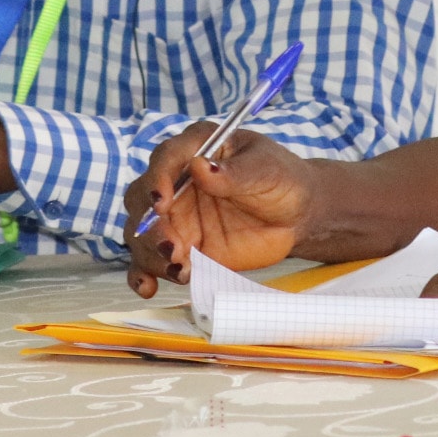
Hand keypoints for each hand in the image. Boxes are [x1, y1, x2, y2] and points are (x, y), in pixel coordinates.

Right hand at [123, 125, 316, 297]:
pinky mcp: (179, 246)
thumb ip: (234, 172)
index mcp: (197, 148)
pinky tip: (149, 288)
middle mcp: (176, 180)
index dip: (158, 179)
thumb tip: (200, 166)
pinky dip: (144, 274)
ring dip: (151, 253)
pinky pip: (150, 260)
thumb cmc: (282, 181)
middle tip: (171, 247)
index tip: (161, 202)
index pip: (165, 158)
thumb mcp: (267, 171)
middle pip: (142, 198)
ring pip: (142, 233)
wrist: (295, 216)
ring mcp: (175, 216)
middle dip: (150, 224)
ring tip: (179, 270)